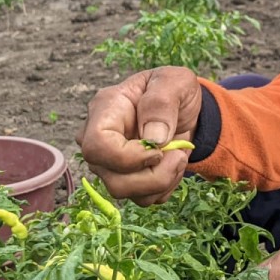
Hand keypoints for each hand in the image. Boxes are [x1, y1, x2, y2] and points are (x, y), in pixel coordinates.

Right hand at [76, 67, 202, 204]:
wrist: (183, 108)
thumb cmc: (174, 89)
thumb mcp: (175, 82)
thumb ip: (161, 102)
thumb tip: (152, 139)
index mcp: (105, 110)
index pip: (96, 146)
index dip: (128, 158)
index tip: (159, 149)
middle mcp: (99, 140)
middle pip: (113, 179)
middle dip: (154, 176)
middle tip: (179, 154)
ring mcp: (109, 163)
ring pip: (127, 193)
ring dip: (163, 180)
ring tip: (178, 155)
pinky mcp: (125, 179)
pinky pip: (143, 198)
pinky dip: (165, 187)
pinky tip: (171, 164)